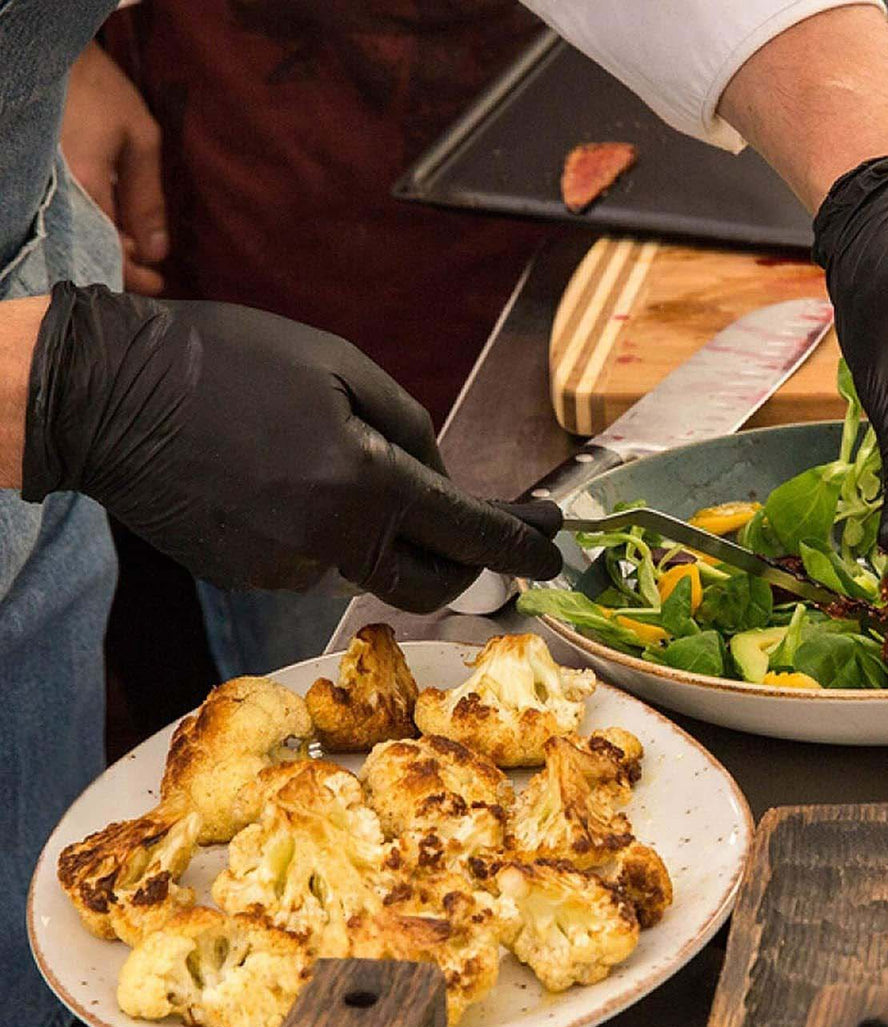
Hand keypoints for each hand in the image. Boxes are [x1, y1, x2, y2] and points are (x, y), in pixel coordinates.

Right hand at [22, 284, 561, 609]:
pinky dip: (328, 527)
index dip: (519, 547)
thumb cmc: (226, 360)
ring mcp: (286, 569)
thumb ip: (407, 427)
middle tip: (487, 531)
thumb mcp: (338, 364)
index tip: (554, 555)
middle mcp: (330, 544)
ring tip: (333, 458)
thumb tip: (439, 480)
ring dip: (381, 527)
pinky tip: (288, 479)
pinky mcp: (252, 576)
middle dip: (467, 563)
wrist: (108, 396)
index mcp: (362, 484)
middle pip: (429, 580)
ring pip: (367, 562)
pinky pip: (316, 557)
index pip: (467, 534)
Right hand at [61, 41, 167, 294]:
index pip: (111, 254)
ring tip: (133, 242)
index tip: (159, 284)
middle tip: (149, 266)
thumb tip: (157, 252)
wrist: (47, 50)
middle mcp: (56, 196)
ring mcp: (43, 188)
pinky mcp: (36, 180)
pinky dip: (89, 226)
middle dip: (122, 265)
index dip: (136, 277)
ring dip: (106, 246)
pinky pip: (64, 216)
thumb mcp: (138, 140)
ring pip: (76, 236)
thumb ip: (147, 199)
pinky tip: (109, 222)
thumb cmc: (99, 90)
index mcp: (85, 189)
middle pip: (88, 252)